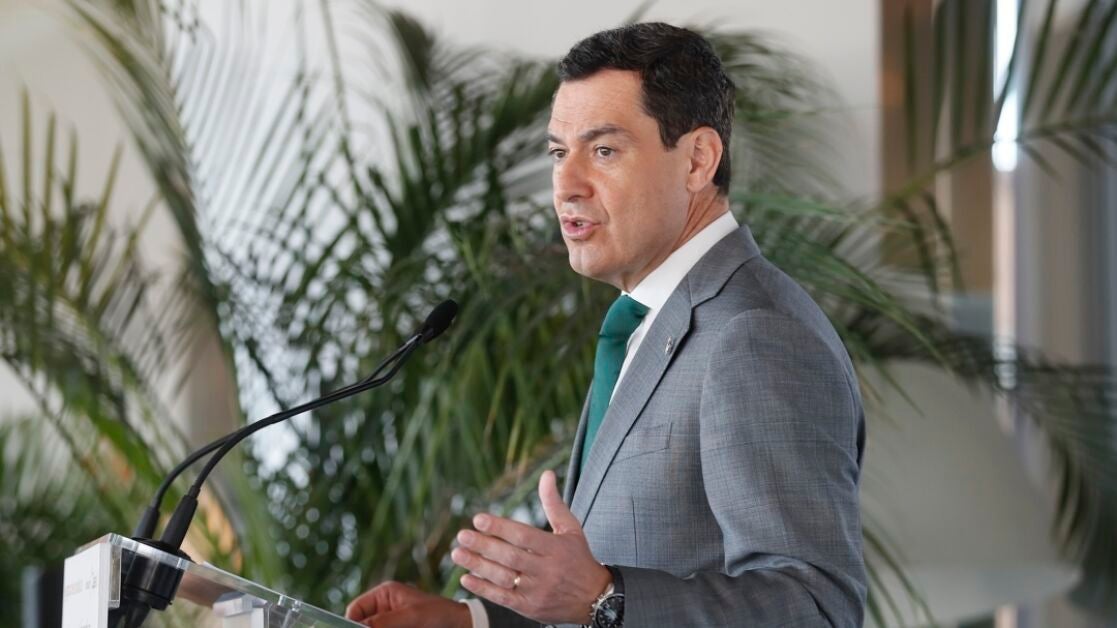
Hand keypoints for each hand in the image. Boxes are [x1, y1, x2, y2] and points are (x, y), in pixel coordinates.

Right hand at [345, 581, 470, 627]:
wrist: (461, 626)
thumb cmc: (439, 614)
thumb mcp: (410, 617)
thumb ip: (382, 623)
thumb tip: (358, 627)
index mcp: (384, 594)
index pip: (355, 609)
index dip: (349, 623)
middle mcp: (383, 607)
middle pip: (361, 623)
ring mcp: (390, 621)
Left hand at [450, 470, 611, 624]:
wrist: (595, 599)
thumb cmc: (579, 559)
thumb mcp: (571, 529)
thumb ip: (554, 503)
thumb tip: (547, 474)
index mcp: (556, 549)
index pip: (524, 536)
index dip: (500, 527)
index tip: (478, 519)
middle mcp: (546, 570)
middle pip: (510, 556)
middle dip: (484, 545)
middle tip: (462, 536)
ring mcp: (538, 591)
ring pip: (504, 577)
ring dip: (478, 565)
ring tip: (458, 554)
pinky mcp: (530, 608)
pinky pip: (503, 598)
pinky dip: (483, 589)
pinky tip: (466, 578)